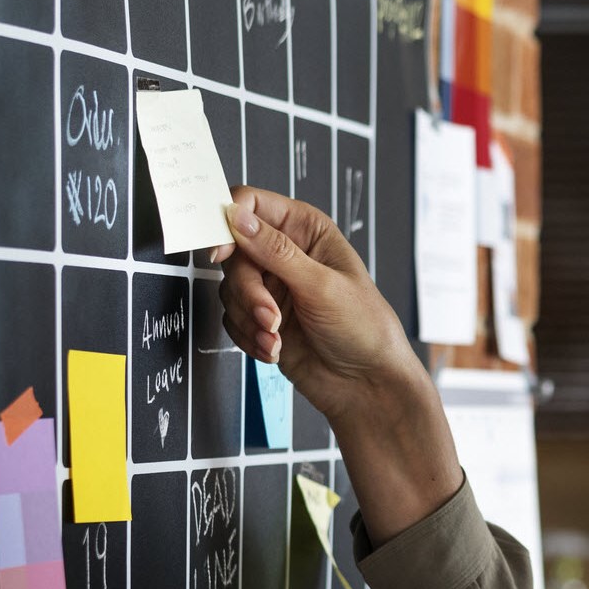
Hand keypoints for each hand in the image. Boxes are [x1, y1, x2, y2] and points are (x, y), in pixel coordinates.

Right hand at [213, 186, 426, 426]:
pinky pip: (232, 319)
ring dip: (250, 319)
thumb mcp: (322, 285)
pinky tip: (275, 348)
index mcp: (306, 229)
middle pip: (234, 252)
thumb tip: (236, 217)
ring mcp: (273, 287)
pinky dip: (249, 336)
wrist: (367, 384)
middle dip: (248, 291)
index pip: (251, 204)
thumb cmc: (365, 328)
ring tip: (277, 337)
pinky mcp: (262, 318)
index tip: (221, 252)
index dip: (229, 222)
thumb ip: (276, 250)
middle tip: (269, 315)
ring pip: (230, 289)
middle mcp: (286, 253)